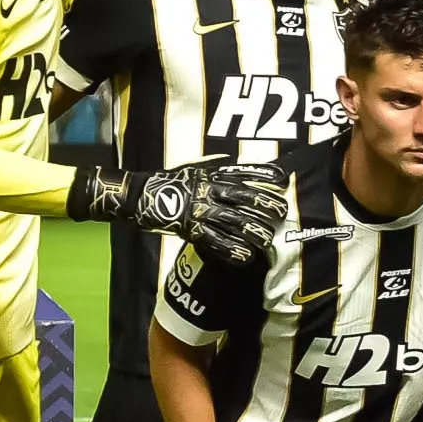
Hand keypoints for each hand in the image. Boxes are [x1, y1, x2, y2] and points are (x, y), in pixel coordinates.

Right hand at [123, 159, 290, 261]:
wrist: (141, 195)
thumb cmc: (171, 181)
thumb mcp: (196, 169)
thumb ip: (217, 169)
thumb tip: (239, 165)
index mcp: (210, 176)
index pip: (241, 174)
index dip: (261, 176)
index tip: (281, 180)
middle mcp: (207, 192)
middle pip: (240, 198)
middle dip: (263, 205)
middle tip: (282, 212)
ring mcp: (199, 211)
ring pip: (231, 221)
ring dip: (252, 230)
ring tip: (268, 239)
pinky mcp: (190, 229)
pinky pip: (213, 241)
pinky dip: (229, 249)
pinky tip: (244, 256)